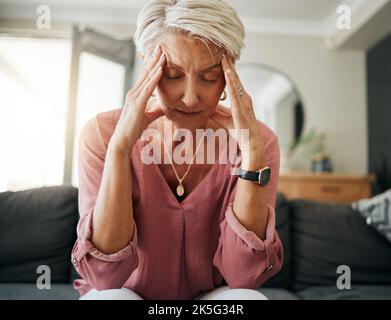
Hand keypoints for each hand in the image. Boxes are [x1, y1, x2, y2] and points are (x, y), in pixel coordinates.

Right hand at [111, 46, 165, 155]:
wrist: (123, 139)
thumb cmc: (133, 128)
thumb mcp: (148, 117)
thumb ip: (157, 109)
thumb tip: (167, 106)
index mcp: (136, 94)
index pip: (146, 76)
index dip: (153, 64)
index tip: (160, 54)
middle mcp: (133, 92)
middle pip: (146, 73)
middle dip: (153, 59)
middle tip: (161, 46)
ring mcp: (134, 97)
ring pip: (147, 78)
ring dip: (156, 65)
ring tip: (163, 54)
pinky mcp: (137, 104)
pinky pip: (147, 89)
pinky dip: (154, 79)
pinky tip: (160, 70)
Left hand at [211, 54, 264, 168]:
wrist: (250, 142)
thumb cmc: (240, 132)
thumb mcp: (224, 120)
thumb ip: (217, 112)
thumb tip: (207, 107)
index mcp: (241, 100)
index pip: (234, 83)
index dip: (228, 72)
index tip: (223, 61)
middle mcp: (245, 98)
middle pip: (236, 79)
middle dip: (230, 66)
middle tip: (223, 52)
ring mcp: (245, 101)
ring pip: (236, 81)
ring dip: (230, 69)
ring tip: (224, 57)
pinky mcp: (242, 107)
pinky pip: (236, 90)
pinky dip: (232, 80)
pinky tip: (227, 72)